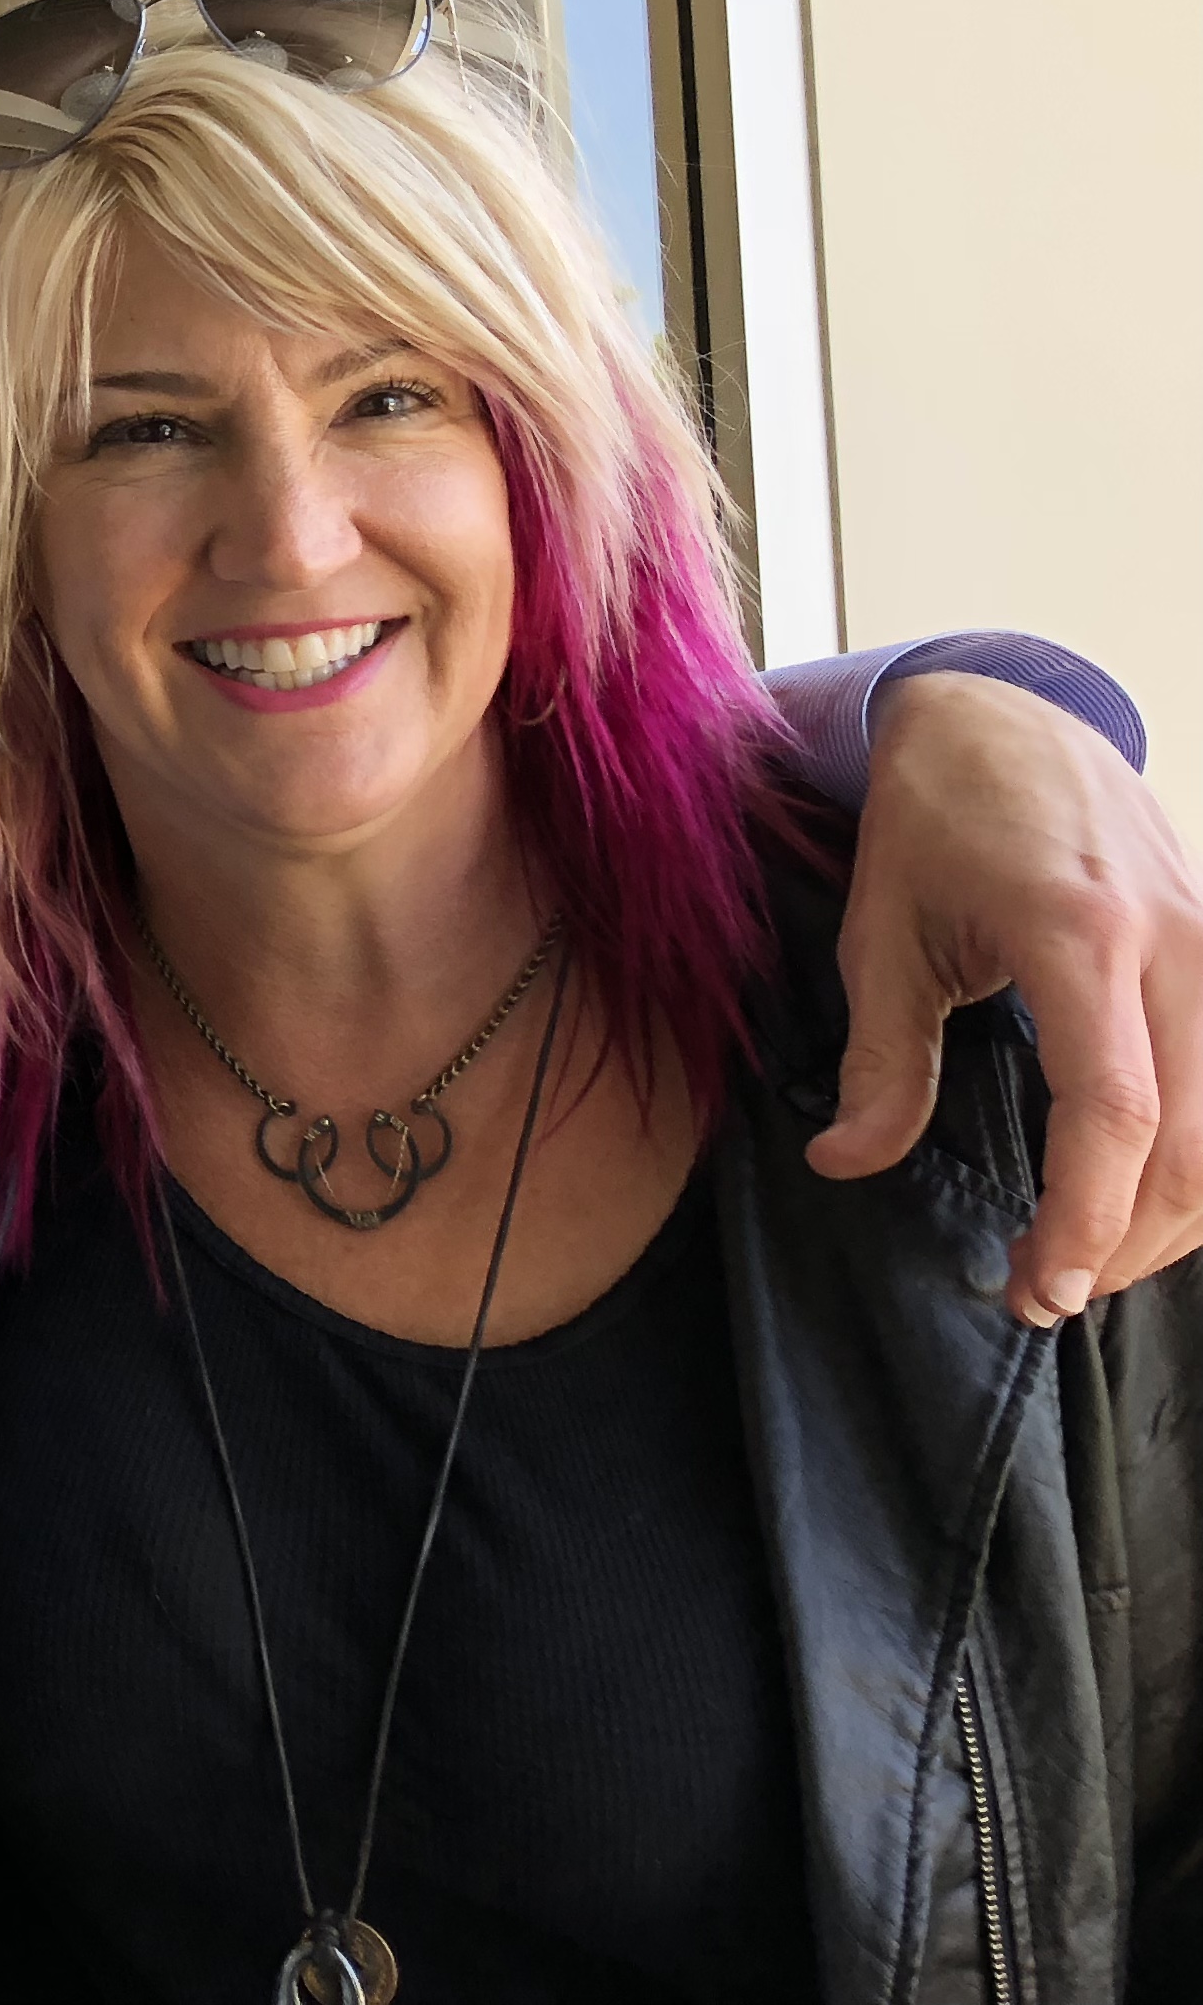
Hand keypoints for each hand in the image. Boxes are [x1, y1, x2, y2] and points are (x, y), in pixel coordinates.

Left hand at [819, 670, 1202, 1322]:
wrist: (1006, 719)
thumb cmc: (933, 820)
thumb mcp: (879, 933)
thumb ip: (880, 1058)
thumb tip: (844, 1163)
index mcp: (1079, 932)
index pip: (1115, 1108)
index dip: (1086, 1214)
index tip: (1036, 1286)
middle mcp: (1172, 942)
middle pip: (1195, 1139)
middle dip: (1128, 1240)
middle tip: (1042, 1294)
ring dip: (1169, 1213)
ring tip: (1079, 1257)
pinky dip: (1192, 1157)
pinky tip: (1129, 1195)